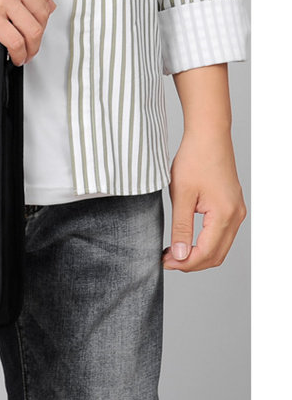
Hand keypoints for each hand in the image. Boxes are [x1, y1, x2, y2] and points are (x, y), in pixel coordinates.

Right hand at [0, 0, 55, 65]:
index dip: (43, 14)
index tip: (37, 22)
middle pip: (42, 15)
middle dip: (39, 33)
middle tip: (32, 41)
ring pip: (33, 31)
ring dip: (32, 47)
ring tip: (26, 53)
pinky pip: (15, 42)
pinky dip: (19, 54)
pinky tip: (15, 57)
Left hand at [162, 128, 247, 271]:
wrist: (209, 135)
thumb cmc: (195, 159)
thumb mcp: (181, 194)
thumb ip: (180, 227)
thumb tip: (179, 256)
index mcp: (224, 215)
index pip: (206, 253)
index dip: (184, 263)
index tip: (163, 262)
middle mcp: (236, 216)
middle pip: (216, 255)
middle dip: (191, 263)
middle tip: (166, 260)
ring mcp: (236, 212)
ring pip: (220, 247)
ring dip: (198, 254)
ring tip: (173, 252)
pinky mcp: (232, 206)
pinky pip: (222, 234)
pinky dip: (205, 242)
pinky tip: (186, 239)